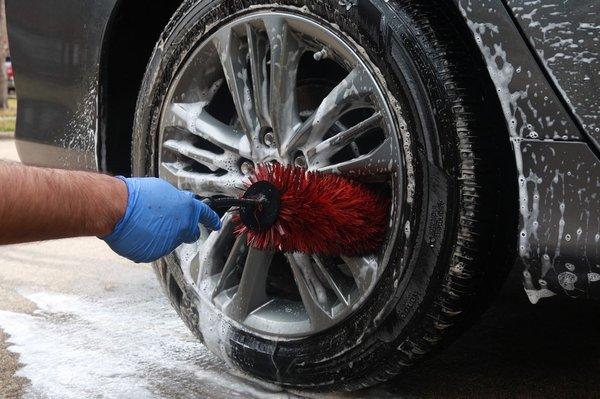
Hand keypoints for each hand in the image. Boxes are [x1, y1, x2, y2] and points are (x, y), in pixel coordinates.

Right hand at [102, 177, 220, 262]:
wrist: (118, 208)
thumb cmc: (137, 196)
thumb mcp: (164, 189)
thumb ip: (177, 200)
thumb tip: (180, 202)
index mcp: (188, 210)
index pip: (206, 215)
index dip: (212, 220)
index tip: (216, 224)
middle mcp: (183, 228)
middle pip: (190, 233)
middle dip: (184, 230)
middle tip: (169, 223)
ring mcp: (169, 243)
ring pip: (168, 241)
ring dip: (161, 234)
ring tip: (143, 222)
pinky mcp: (154, 254)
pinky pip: (152, 249)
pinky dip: (146, 242)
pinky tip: (137, 231)